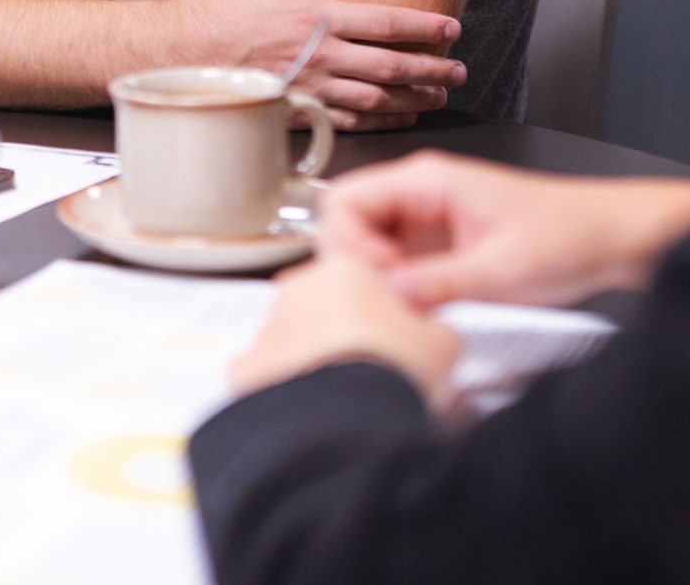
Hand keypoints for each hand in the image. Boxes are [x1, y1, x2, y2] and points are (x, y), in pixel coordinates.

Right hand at [180, 0, 467, 130]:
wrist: (183, 52)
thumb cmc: (221, 9)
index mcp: (316, 15)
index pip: (385, 22)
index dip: (425, 26)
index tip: (453, 27)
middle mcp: (319, 55)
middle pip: (391, 65)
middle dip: (432, 69)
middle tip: (460, 71)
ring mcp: (309, 87)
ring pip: (376, 98)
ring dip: (413, 99)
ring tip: (438, 97)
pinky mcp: (297, 111)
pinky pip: (348, 120)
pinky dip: (379, 121)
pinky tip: (398, 118)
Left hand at [229, 251, 459, 407]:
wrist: (344, 419)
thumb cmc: (390, 372)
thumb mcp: (442, 344)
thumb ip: (434, 329)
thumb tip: (433, 337)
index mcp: (347, 270)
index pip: (367, 281)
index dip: (387, 314)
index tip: (398, 340)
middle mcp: (299, 290)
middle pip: (326, 308)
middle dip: (348, 335)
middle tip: (374, 371)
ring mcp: (268, 327)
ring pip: (296, 342)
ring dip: (317, 362)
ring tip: (347, 400)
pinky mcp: (247, 368)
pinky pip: (269, 376)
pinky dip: (287, 392)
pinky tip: (312, 414)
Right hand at [317, 151, 689, 307]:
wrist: (616, 239)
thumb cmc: (572, 234)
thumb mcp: (503, 269)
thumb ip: (438, 284)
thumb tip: (383, 299)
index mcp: (427, 180)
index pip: (344, 202)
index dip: (348, 246)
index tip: (377, 282)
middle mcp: (420, 196)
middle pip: (350, 228)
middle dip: (358, 269)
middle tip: (390, 303)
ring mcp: (428, 223)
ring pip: (371, 252)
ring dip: (380, 285)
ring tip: (410, 313)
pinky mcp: (440, 249)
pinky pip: (398, 269)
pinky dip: (401, 293)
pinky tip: (424, 314)